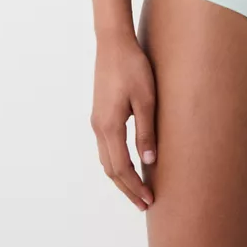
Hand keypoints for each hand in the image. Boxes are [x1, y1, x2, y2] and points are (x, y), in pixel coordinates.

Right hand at [91, 33, 156, 210]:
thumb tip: (149, 162)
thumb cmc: (133, 67)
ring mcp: (97, 120)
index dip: (135, 187)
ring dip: (121, 177)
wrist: (113, 42)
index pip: (122, 168)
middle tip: (144, 204)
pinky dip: (116, 163)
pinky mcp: (100, 113)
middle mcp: (99, 127)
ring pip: (106, 160)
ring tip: (138, 189)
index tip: (149, 200)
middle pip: (111, 169)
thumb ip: (147, 131)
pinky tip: (129, 163)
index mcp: (110, 126)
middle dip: (127, 189)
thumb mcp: (146, 99)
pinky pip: (106, 148)